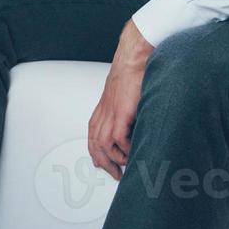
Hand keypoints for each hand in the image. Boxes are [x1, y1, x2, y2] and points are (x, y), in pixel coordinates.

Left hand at [87, 20, 154, 179]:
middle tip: (115, 174)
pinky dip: (125, 148)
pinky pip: (117, 138)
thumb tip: (135, 117)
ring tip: (126, 167)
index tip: (100, 162)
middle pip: (95, 143)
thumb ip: (126, 105)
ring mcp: (111, 112)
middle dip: (103, 162)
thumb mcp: (125, 91)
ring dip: (115, 159)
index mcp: (103, 106)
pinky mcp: (121, 112)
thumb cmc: (134, 69)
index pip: (92, 134)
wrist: (135, 54)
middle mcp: (104, 111)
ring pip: (104, 144)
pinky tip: (133, 151)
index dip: (95, 151)